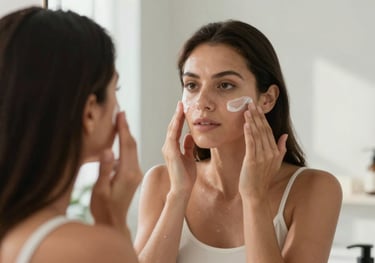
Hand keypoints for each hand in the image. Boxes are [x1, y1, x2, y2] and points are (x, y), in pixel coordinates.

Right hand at [90, 111, 141, 233]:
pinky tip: (120, 139)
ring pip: (132, 149)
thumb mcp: (100, 190)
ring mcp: (136, 173)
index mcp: (127, 173)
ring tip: (120, 121)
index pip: (126, 145)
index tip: (120, 113)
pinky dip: (126, 144)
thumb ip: (105, 170)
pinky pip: (131, 155)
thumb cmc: (103, 208)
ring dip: (126, 135)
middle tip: (120, 112)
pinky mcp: (133, 175)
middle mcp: (135, 171)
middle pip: (132, 144)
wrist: (114, 222)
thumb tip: (108, 150)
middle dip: (126, 127)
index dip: (123, 128)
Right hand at [162, 101, 195, 196]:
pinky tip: (179, 119)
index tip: (183, 108)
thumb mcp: (189, 157)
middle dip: (177, 115)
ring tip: (180, 107)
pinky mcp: (171, 153)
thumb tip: (189, 135)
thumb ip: (188, 146)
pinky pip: (173, 136)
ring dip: (176, 118)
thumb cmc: (186, 176)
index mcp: (172, 148)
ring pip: (171, 129)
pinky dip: (175, 127)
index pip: (175, 130)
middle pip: (172, 127)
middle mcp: (168, 147)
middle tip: (181, 103)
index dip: (179, 119)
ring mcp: (168, 150)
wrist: (182, 189)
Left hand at [239, 102, 287, 199]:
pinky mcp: (253, 161)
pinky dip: (249, 133)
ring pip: (257, 135)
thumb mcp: (275, 163)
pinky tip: (246, 124)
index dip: (263, 118)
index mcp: (275, 152)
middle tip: (251, 103)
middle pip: (263, 130)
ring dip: (252, 121)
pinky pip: (251, 144)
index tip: (258, 108)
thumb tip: (285, 135)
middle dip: (257, 116)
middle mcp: (271, 153)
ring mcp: (262, 157)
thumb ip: (281, 148)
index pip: (269, 131)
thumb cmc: (262, 178)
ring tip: (247, 110)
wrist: (255, 193)